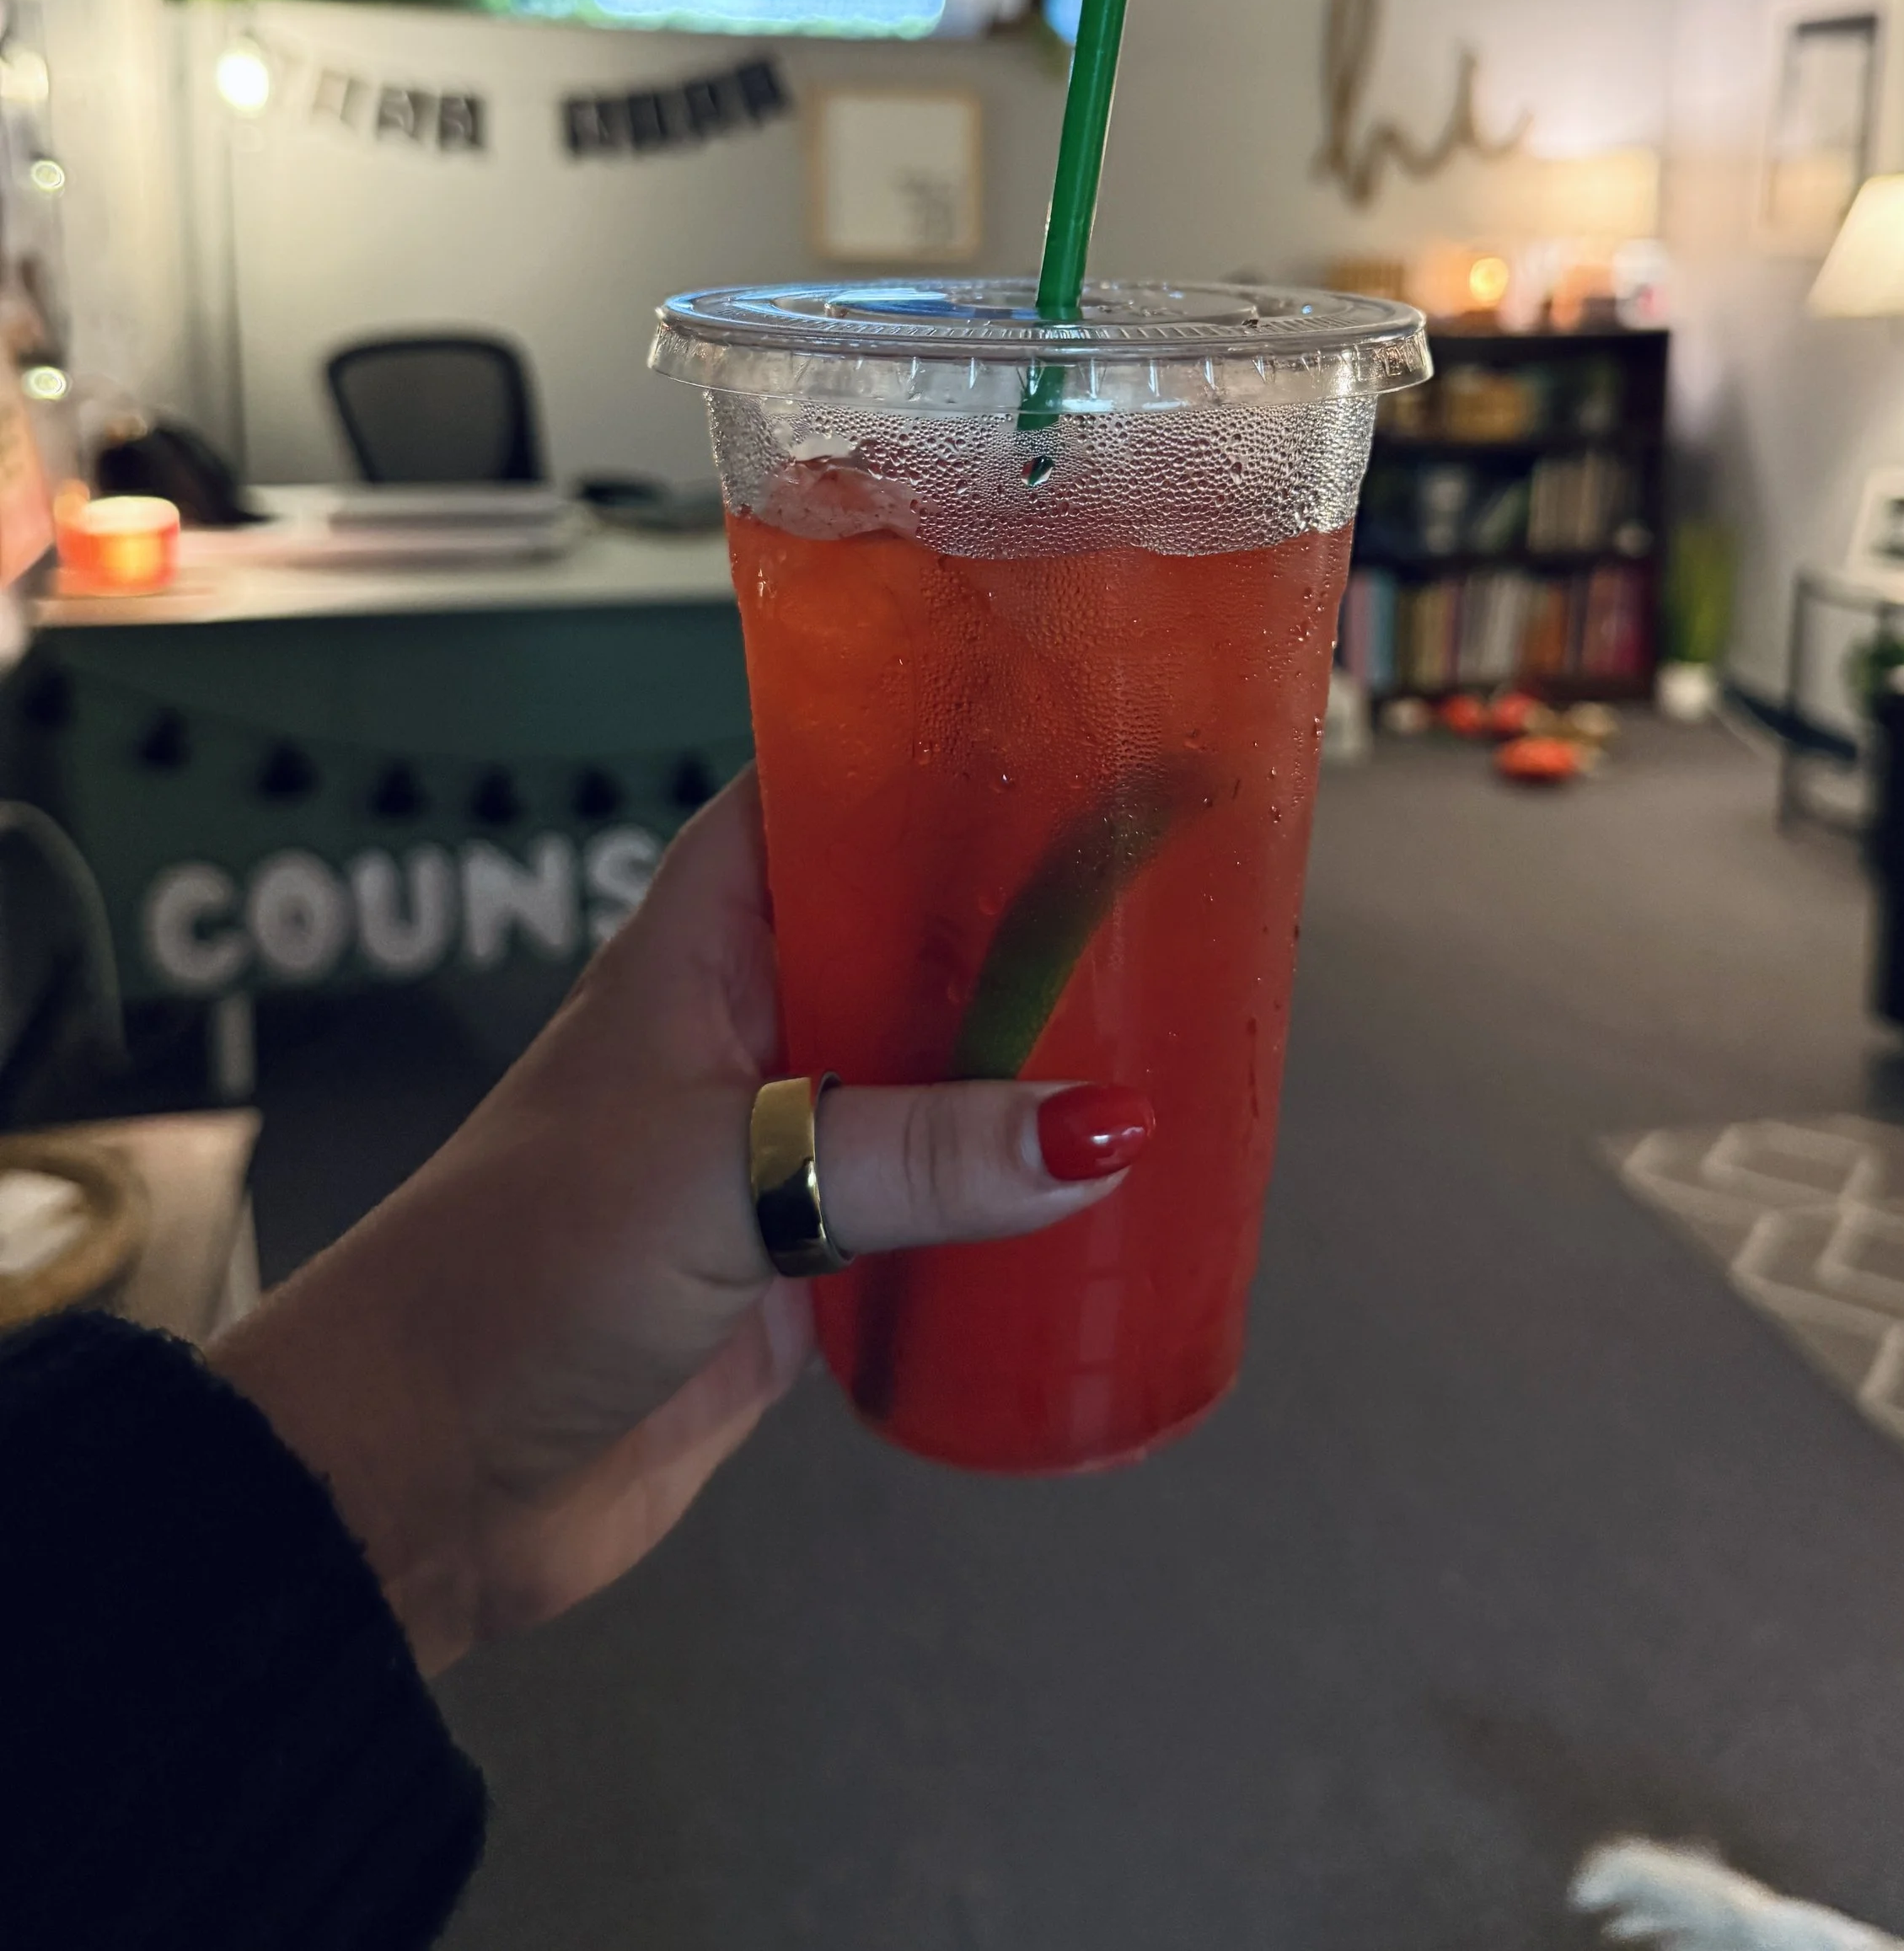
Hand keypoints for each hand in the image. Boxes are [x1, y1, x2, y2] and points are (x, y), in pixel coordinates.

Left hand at [208, 770, 1150, 1674]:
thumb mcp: (718, 1178)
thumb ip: (912, 1153)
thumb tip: (1099, 1128)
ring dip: (1031, 1070)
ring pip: (937, 1074)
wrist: (416, 1479)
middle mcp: (752, 1025)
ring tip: (1175, 1038)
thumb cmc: (508, 1276)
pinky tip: (1102, 1200)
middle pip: (911, 935)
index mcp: (702, 946)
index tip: (1066, 736)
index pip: (822, 795)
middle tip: (1173, 902)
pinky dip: (1010, 1202)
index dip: (930, 755)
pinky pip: (937, 1208)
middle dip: (1025, 925)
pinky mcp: (808, 1265)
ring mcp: (782, 1147)